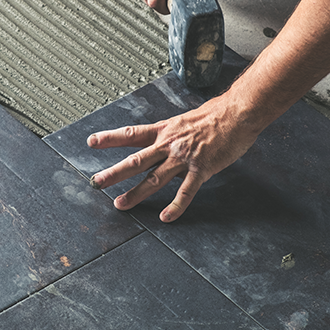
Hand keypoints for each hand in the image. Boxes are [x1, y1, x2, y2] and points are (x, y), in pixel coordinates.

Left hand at [87, 96, 258, 221]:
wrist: (238, 112)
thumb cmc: (215, 115)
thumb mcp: (184, 120)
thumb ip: (170, 135)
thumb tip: (160, 144)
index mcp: (164, 130)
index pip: (131, 134)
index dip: (110, 138)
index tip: (91, 142)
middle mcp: (169, 144)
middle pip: (136, 160)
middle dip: (114, 172)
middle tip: (96, 182)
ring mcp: (184, 158)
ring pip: (154, 178)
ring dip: (135, 193)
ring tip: (120, 204)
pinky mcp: (201, 169)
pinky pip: (186, 192)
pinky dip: (175, 206)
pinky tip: (165, 217)